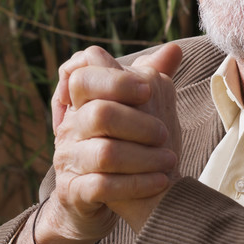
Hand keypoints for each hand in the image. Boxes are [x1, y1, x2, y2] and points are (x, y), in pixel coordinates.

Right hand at [8, 43, 182, 243]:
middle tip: (164, 133)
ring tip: (170, 161)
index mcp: (83, 102)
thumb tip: (174, 49)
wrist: (105, 195)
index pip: (83, 75)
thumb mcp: (137, 110)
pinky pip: (101, 187)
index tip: (148, 91)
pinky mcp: (74, 191)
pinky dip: (136, 184)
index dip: (116, 80)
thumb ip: (151, 79)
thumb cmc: (126, 145)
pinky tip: (161, 181)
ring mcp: (69, 160)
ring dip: (144, 157)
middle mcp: (70, 128)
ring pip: (104, 154)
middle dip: (138, 123)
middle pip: (99, 114)